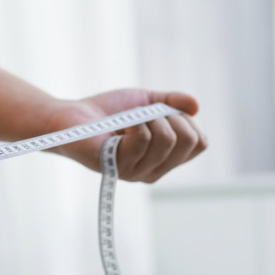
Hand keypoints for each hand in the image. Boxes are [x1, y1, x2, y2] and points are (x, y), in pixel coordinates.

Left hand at [49, 89, 207, 181]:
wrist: (74, 116)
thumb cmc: (109, 112)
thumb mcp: (147, 101)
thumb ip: (173, 102)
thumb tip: (197, 105)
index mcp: (165, 160)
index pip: (200, 143)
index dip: (186, 120)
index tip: (161, 114)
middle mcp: (153, 172)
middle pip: (189, 140)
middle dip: (171, 115)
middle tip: (144, 115)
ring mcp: (135, 172)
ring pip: (168, 139)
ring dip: (150, 118)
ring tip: (130, 121)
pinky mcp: (116, 167)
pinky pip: (143, 139)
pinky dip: (134, 123)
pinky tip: (120, 127)